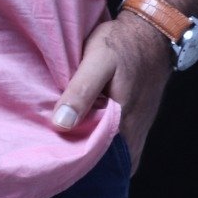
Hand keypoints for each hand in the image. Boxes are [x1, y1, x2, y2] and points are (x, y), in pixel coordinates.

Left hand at [51, 12, 171, 171]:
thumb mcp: (98, 60)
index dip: (68, 160)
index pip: (92, 164)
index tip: (46, 152)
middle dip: (75, 156)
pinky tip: (79, 126)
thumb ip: (81, 92)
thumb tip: (61, 125)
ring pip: (105, 154)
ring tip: (60, 137)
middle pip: (99, 163)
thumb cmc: (122, 45)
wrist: (152, 34)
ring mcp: (135, 136)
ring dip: (85, 147)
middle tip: (48, 144)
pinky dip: (96, 139)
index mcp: (122, 128)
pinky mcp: (134, 129)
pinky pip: (113, 145)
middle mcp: (132, 140)